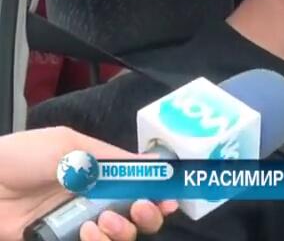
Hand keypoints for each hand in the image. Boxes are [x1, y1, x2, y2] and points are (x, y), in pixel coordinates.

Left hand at [0, 126, 178, 240]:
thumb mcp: (65, 146)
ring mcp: (79, 224)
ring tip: (104, 221)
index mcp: (99, 170)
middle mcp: (94, 198)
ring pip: (121, 235)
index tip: (170, 197)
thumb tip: (147, 167)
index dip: (158, 190)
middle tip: (140, 208)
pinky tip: (88, 233)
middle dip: (148, 213)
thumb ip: (105, 158)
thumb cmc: (19, 158)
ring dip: (123, 230)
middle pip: (137, 213)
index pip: (139, 181)